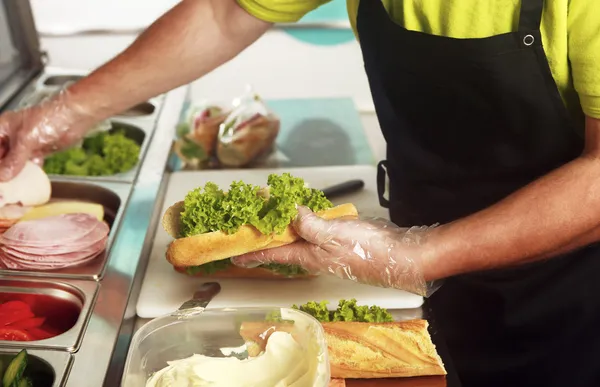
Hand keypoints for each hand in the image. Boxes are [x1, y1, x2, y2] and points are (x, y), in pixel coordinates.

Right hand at [0, 90, 92, 180]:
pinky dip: (29, 171)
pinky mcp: (39, 150)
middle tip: (4, 183)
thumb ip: (14, 160)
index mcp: (2, 128)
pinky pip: (29, 164)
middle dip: (2, 169)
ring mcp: (26, 144)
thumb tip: (4, 176)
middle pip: (2, 156)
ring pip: (14, 162)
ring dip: (14, 173)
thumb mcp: (26, 140)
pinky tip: (28, 180)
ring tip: (13, 186)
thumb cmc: (49, 118)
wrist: (75, 117)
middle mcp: (12, 136)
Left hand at [232, 206, 439, 296]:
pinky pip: (314, 230)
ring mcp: (328, 247)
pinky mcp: (341, 239)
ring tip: (269, 215)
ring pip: (298, 236)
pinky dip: (303, 220)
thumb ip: (307, 224)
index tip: (234, 255)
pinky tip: (302, 212)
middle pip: (282, 245)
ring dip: (282, 227)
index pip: (273, 254)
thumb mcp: (332, 234)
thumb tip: (288, 213)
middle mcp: (314, 253)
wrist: (401, 256)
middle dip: (264, 236)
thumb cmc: (369, 250)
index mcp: (308, 255)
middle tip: (248, 224)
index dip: (252, 253)